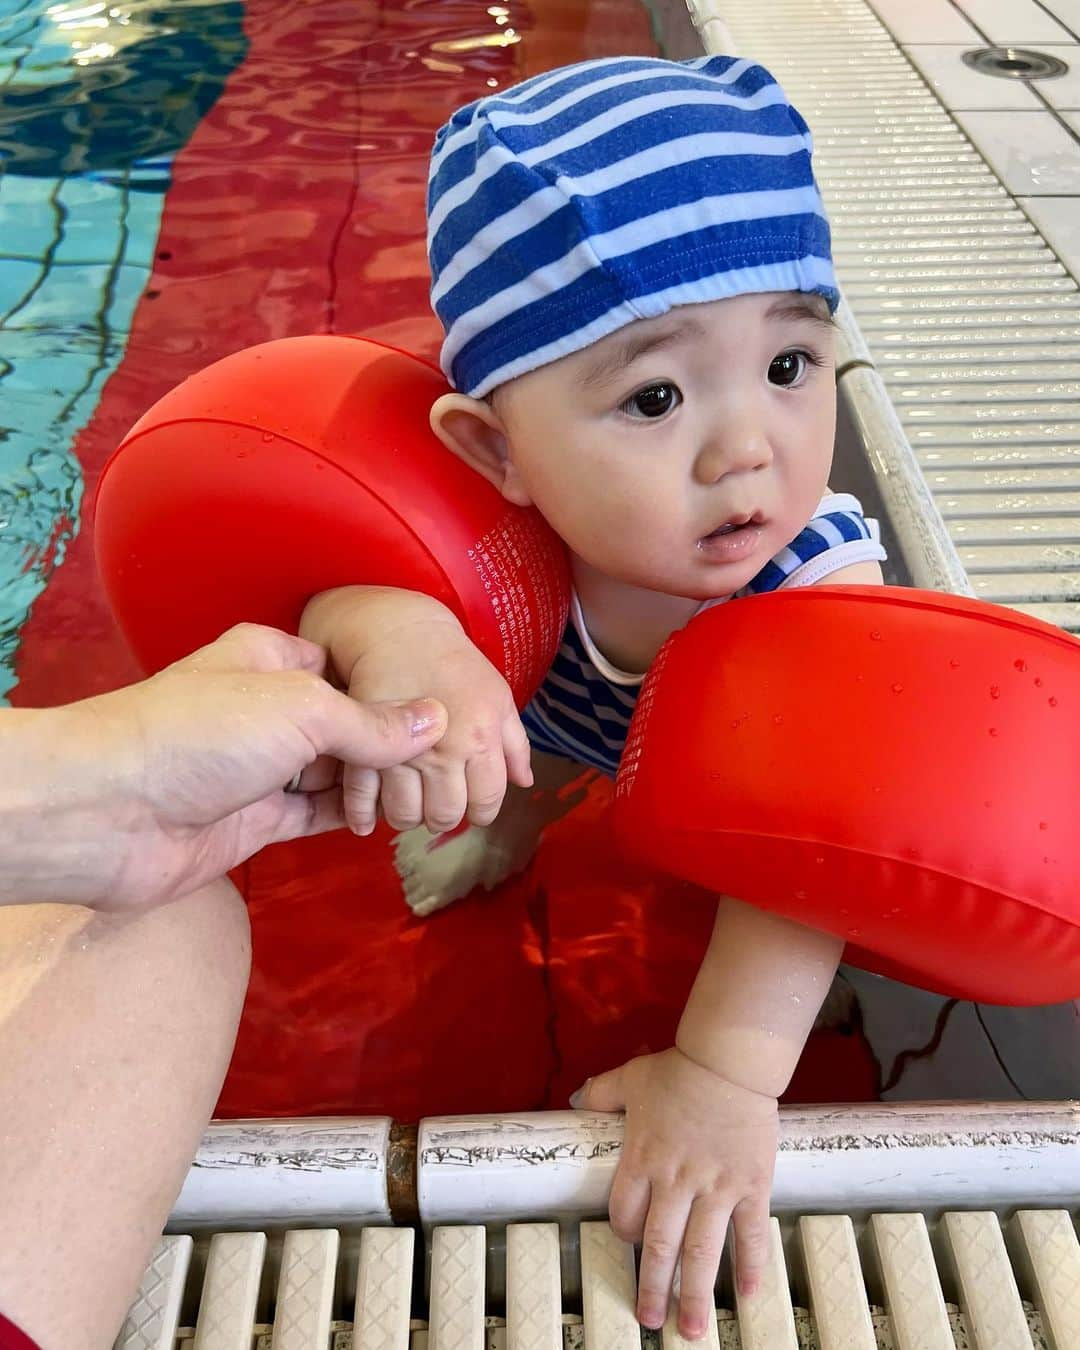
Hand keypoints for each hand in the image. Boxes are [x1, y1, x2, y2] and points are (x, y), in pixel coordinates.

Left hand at [2, 623, 446, 911]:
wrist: (111, 811)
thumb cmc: (204, 734)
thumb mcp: (303, 709)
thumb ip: (373, 723)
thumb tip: (437, 721)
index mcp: (268, 658)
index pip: (343, 667)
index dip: (389, 688)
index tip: (444, 711)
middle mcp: (265, 708)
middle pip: (341, 723)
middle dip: (387, 741)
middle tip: (449, 761)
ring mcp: (258, 767)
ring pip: (330, 772)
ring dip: (372, 784)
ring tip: (432, 793)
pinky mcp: (252, 820)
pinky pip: (312, 815)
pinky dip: (346, 817)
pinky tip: (387, 821)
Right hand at [302, 585, 532, 835]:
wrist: (398, 631)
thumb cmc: (453, 663)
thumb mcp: (497, 695)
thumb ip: (514, 744)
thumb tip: (524, 783)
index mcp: (479, 737)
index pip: (486, 800)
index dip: (482, 811)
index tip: (474, 806)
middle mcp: (441, 749)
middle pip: (445, 815)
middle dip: (445, 816)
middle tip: (439, 802)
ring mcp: (398, 751)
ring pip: (403, 815)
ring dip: (408, 816)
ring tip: (409, 801)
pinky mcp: (360, 745)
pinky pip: (359, 798)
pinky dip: (362, 816)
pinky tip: (368, 819)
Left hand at [571, 1047, 778, 1339]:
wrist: (728, 1060)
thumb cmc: (678, 1069)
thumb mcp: (630, 1077)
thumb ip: (601, 1093)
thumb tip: (575, 1100)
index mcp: (643, 1160)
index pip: (625, 1214)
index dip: (625, 1234)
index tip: (632, 1244)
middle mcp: (675, 1182)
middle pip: (659, 1246)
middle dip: (652, 1288)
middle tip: (649, 1320)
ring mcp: (715, 1188)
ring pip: (702, 1252)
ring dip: (695, 1294)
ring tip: (693, 1330)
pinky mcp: (750, 1185)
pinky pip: (750, 1233)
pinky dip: (750, 1265)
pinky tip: (747, 1294)